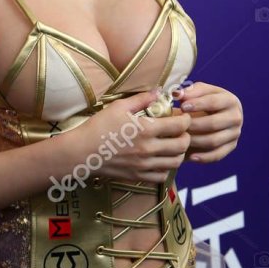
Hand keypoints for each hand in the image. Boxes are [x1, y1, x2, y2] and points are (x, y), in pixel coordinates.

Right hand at [74, 89, 191, 184]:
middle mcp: (149, 149)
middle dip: (186, 137)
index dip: (186, 120)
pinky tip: (159, 160)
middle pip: (183, 145)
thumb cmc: (98, 127)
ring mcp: (144, 165)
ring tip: (172, 145)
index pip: (180, 126)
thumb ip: (142, 99)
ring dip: (178, 153)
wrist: (82, 153)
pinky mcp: (138, 176)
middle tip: (180, 132)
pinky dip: (165, 168)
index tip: (182, 117)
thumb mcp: (119, 107)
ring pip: (175, 162)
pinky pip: (162, 176)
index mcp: (146, 129)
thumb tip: (159, 91)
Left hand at [172, 82, 242, 163]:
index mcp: (230, 100)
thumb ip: (190, 91)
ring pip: (214, 141)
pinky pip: (217, 155)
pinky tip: (190, 157)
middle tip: (178, 126)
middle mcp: (236, 117)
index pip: (214, 102)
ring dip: (195, 141)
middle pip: (213, 124)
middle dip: (193, 125)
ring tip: (180, 139)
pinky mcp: (230, 147)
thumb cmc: (204, 101)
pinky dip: (204, 157)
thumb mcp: (200, 92)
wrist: (214, 114)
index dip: (198, 104)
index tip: (182, 106)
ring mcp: (235, 134)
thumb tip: (178, 94)